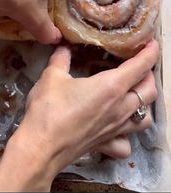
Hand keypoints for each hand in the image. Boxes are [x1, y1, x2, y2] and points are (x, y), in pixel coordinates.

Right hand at [0, 40, 158, 191]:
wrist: (41, 148)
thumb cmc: (49, 109)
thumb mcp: (52, 76)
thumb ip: (61, 59)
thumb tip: (63, 46)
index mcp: (111, 86)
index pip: (139, 66)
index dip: (149, 53)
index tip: (152, 44)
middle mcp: (120, 108)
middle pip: (149, 91)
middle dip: (148, 76)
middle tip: (139, 66)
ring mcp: (116, 129)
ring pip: (145, 117)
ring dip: (144, 104)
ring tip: (134, 95)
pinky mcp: (107, 145)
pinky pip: (127, 142)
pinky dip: (128, 135)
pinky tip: (118, 128)